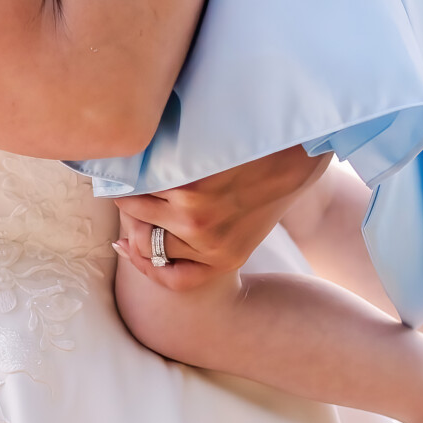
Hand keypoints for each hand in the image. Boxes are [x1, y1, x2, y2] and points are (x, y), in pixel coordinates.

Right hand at [113, 142, 329, 284]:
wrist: (294, 146)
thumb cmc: (268, 178)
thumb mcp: (246, 225)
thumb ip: (206, 238)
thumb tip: (138, 240)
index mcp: (224, 259)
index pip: (169, 276)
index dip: (144, 264)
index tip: (128, 245)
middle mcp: (206, 243)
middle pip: (144, 240)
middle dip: (135, 218)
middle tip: (134, 193)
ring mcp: (194, 215)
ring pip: (135, 209)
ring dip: (131, 190)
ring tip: (141, 170)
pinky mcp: (186, 185)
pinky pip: (141, 182)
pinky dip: (137, 169)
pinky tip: (146, 155)